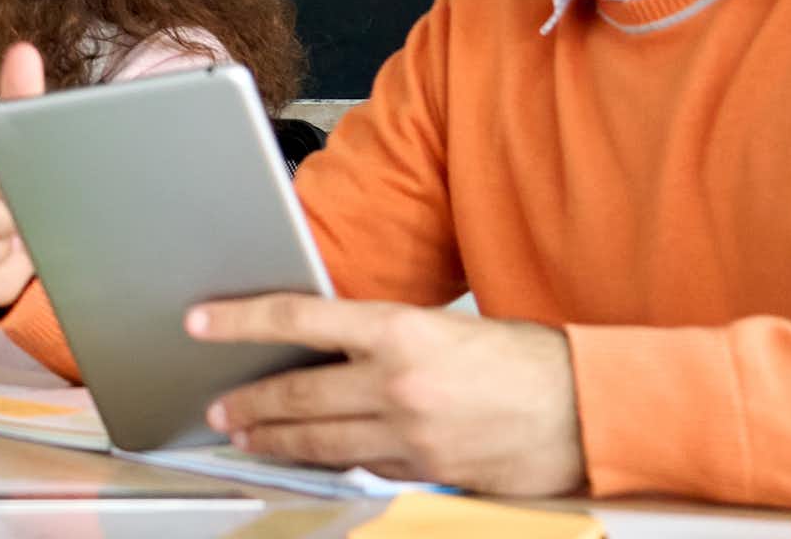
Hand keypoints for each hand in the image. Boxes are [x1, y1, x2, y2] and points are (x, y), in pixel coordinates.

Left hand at [192, 294, 586, 494]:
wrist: (591, 407)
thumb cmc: (523, 358)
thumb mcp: (446, 326)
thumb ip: (383, 338)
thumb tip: (323, 345)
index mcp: (401, 328)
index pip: (297, 318)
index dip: (239, 321)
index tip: (199, 323)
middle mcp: (397, 380)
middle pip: (296, 393)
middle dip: (248, 402)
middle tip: (217, 406)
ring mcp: (410, 432)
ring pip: (320, 441)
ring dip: (274, 440)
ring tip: (246, 437)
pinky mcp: (428, 471)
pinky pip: (363, 467)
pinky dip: (330, 463)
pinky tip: (308, 461)